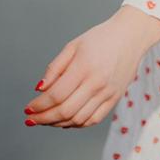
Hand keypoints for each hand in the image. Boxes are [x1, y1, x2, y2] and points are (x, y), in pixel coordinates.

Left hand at [23, 5, 159, 128]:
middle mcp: (96, 82)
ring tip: (47, 120)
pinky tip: (66, 120)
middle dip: (44, 118)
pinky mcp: (115, 98)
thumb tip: (40, 89)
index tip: (28, 108)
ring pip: (78, 119)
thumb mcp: (74, 45)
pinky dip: (76, 124)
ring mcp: (107, 93)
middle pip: (65, 111)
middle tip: (32, 119)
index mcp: (84, 66)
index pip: (56, 94)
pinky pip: (93, 119)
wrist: (131, 36)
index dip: (39, 105)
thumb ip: (55, 67)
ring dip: (58, 123)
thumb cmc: (100, 38)